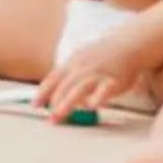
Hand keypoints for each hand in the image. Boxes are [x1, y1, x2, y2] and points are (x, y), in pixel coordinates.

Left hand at [35, 24, 157, 121]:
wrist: (128, 44)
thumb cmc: (101, 56)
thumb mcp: (80, 60)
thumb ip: (68, 76)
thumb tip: (54, 94)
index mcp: (72, 63)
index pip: (53, 79)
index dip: (43, 92)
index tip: (34, 105)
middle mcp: (82, 68)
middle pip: (65, 86)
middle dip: (55, 102)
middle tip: (50, 118)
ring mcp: (98, 73)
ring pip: (80, 88)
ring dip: (69, 102)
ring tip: (60, 114)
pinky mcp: (114, 80)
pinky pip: (105, 90)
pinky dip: (98, 98)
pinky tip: (92, 107)